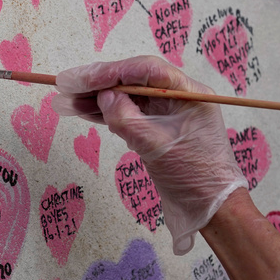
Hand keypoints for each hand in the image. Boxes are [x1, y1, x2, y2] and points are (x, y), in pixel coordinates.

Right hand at [52, 55, 246, 254]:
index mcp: (188, 94)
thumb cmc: (193, 176)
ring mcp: (168, 113)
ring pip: (128, 97)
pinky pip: (129, 113)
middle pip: (134, 81)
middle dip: (100, 83)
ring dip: (98, 99)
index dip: (112, 72)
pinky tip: (85, 112)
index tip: (84, 79)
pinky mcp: (158, 128)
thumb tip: (103, 96)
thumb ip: (126, 117)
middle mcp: (178, 98)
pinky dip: (107, 113)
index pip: (145, 71)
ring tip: (69, 101)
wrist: (210, 208)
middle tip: (68, 85)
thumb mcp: (154, 145)